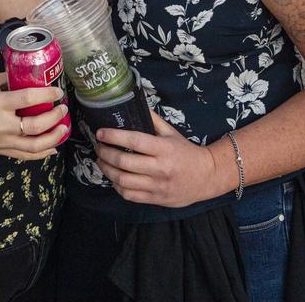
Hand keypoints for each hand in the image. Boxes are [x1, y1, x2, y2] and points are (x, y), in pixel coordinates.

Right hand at [0, 72, 68, 160]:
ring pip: (33, 146)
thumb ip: (6, 78)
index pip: (28, 99)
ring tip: (63, 129)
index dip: (47, 95)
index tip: (57, 92)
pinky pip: (24, 156)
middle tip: (63, 109)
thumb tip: (26, 73)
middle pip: (35, 126)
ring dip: (53, 138)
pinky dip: (41, 153)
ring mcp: (0, 141)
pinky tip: (52, 147)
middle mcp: (0, 125)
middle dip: (54, 118)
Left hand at [95, 110, 217, 207]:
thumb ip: (153, 120)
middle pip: (125, 162)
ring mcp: (157, 186)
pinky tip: (113, 177)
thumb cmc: (186, 152)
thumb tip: (134, 104)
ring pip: (123, 181)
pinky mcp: (155, 199)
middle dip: (106, 154)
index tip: (100, 133)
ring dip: (107, 170)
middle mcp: (160, 168)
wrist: (206, 177)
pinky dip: (117, 186)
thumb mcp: (172, 132)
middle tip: (98, 147)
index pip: (134, 141)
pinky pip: (129, 195)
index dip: (114, 136)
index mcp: (163, 148)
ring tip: (101, 161)